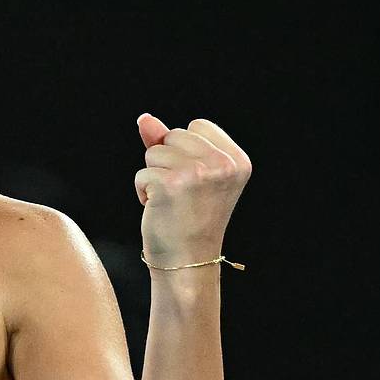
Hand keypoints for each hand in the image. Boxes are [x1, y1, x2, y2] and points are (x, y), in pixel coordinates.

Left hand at [134, 114, 250, 263]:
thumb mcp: (190, 175)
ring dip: (154, 176)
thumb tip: (144, 119)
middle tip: (182, 194)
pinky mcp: (171, 184)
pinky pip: (142, 172)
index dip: (185, 150)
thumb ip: (170, 143)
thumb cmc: (188, 218)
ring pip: (154, 152)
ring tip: (171, 201)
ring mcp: (197, 173)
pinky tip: (159, 209)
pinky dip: (143, 190)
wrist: (188, 260)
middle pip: (174, 135)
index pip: (198, 126)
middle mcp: (222, 164)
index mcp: (237, 160)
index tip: (195, 181)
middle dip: (167, 161)